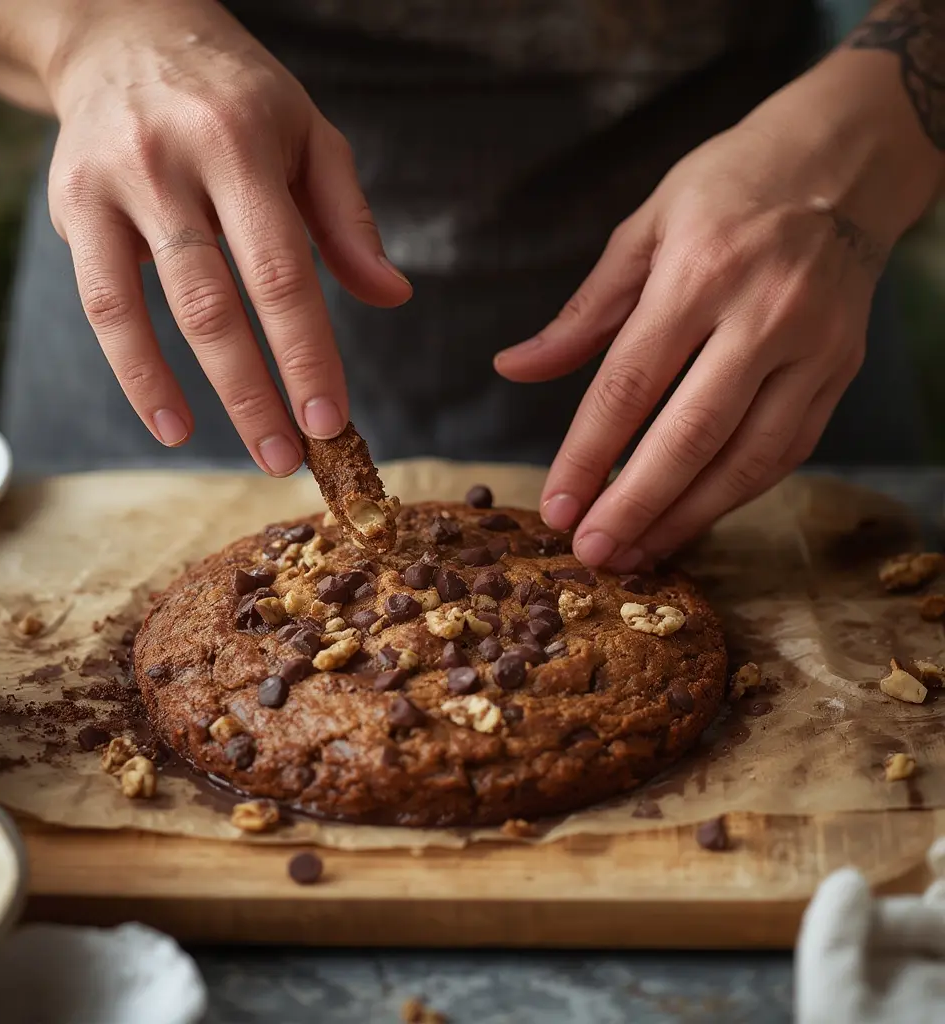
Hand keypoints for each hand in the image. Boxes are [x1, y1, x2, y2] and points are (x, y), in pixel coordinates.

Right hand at [45, 0, 410, 472]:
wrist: (122, 30)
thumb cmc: (235, 96)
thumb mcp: (307, 134)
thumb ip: (348, 218)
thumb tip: (392, 296)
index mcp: (242, 144)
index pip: (282, 271)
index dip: (306, 353)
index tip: (331, 419)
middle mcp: (171, 163)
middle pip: (217, 304)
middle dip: (258, 393)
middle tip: (292, 458)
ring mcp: (115, 186)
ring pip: (157, 311)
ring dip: (203, 396)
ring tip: (249, 453)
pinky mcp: (74, 207)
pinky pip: (102, 308)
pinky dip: (135, 374)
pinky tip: (171, 424)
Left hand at [495, 48, 942, 571]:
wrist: (844, 161)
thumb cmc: (728, 188)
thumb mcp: (644, 230)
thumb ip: (581, 314)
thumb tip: (513, 369)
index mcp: (698, 273)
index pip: (630, 384)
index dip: (589, 455)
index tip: (556, 508)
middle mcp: (762, 314)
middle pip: (691, 434)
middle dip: (637, 505)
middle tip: (592, 554)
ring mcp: (813, 347)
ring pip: (748, 457)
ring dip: (688, 516)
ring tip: (637, 554)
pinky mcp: (841, 370)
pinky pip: (787, 451)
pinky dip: (736, 495)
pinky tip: (692, 519)